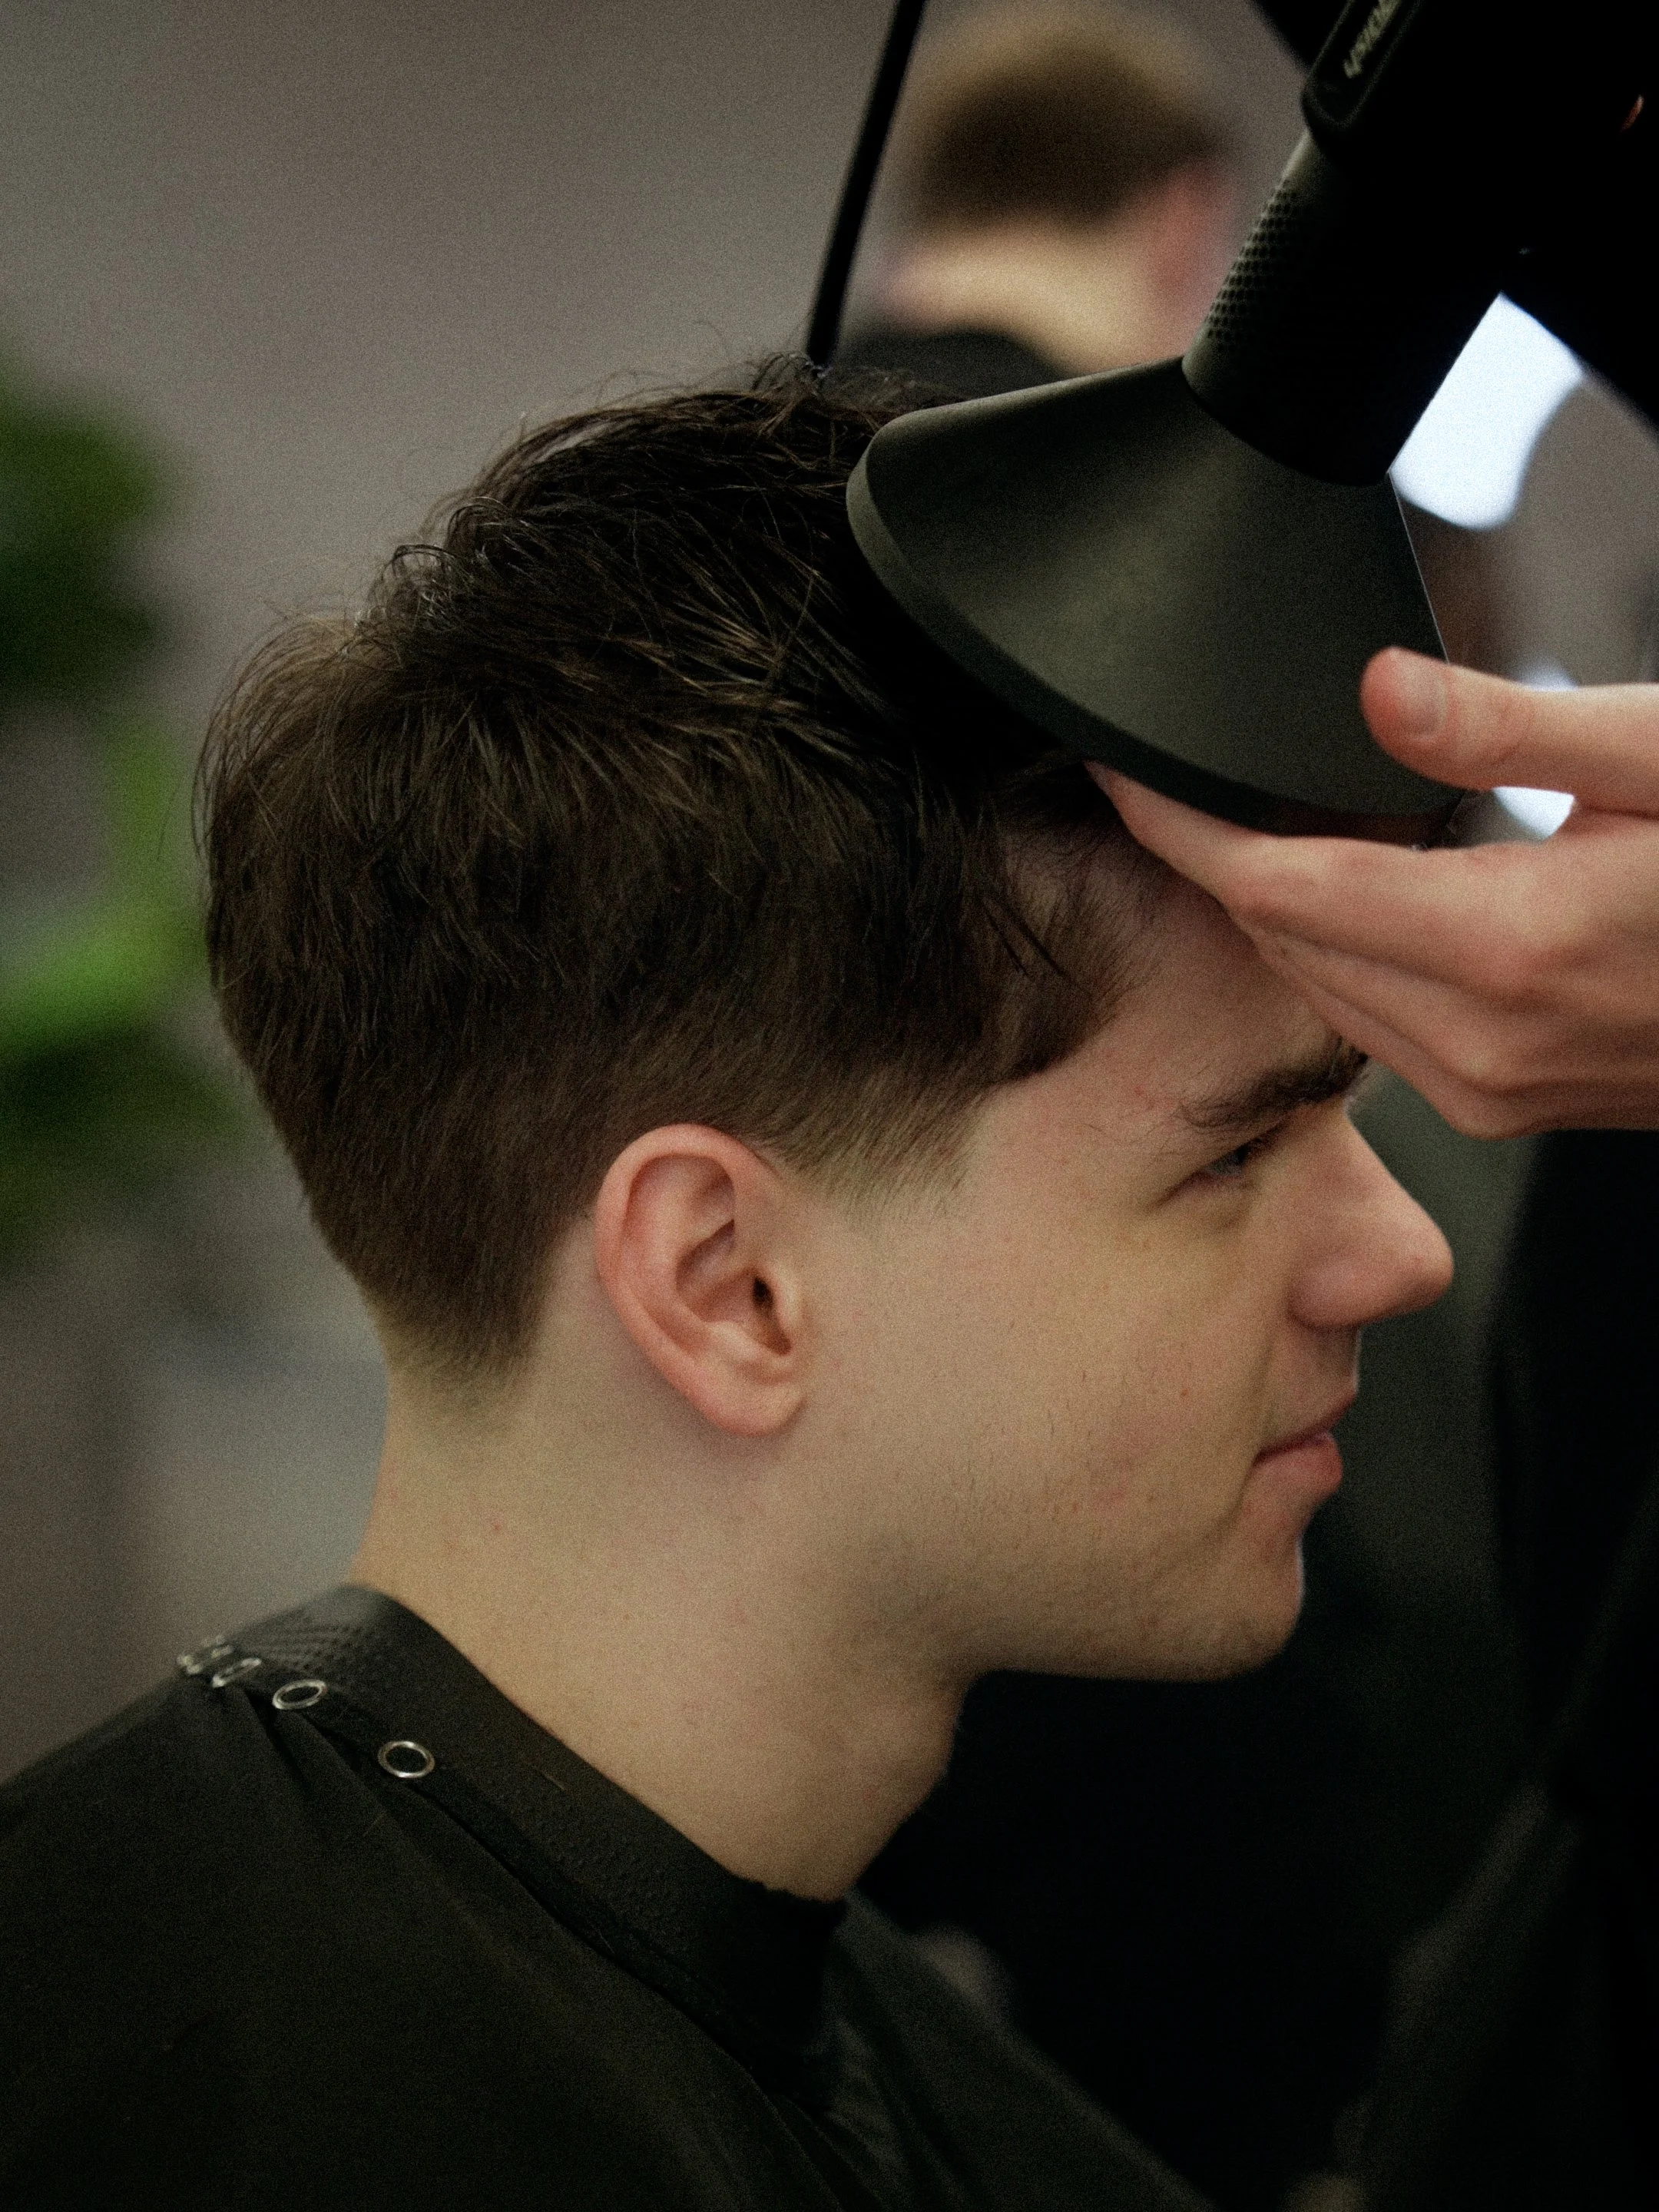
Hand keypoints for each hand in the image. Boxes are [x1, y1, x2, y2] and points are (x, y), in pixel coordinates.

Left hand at [1098, 650, 1658, 1136]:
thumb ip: (1512, 730)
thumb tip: (1379, 691)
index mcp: (1504, 946)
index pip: (1279, 886)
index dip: (1183, 830)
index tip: (1120, 780)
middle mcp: (1480, 1041)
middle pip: (1285, 943)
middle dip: (1221, 864)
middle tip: (1179, 787)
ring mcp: (1492, 1090)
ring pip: (1321, 993)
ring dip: (1281, 915)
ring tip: (1259, 830)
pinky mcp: (1507, 1109)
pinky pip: (1375, 1032)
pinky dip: (1342, 963)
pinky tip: (1358, 903)